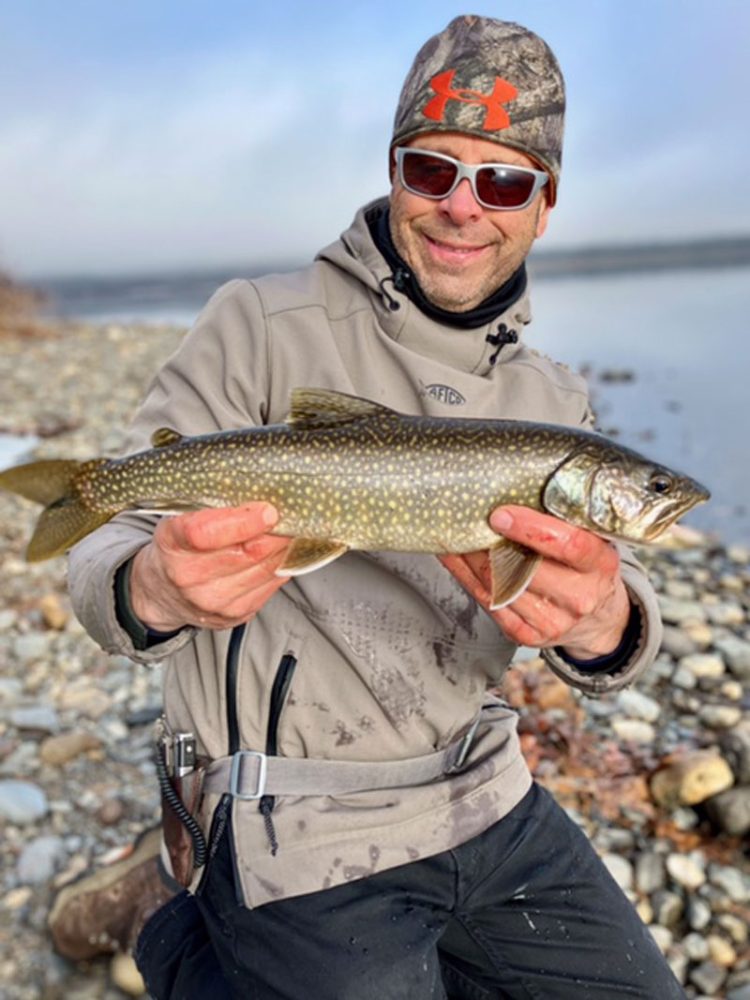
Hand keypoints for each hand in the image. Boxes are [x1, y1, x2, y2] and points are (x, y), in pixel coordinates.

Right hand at [129, 503, 291, 631]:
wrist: (163, 592)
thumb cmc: (177, 547)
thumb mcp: (180, 516)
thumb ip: (212, 504)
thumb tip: (258, 489)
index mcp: (173, 544)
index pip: (207, 533)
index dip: (243, 521)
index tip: (268, 510)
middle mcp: (189, 578)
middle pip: (249, 552)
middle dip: (276, 531)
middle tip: (289, 514)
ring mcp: (212, 601)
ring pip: (266, 568)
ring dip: (282, 547)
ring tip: (285, 530)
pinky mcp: (234, 614)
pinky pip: (271, 585)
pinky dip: (279, 565)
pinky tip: (277, 552)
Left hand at [440, 505, 630, 658]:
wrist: (599, 619)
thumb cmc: (588, 568)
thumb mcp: (593, 539)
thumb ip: (566, 519)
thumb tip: (516, 489)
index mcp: (600, 565)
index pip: (570, 545)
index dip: (532, 529)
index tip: (501, 515)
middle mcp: (579, 597)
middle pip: (526, 569)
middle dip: (490, 544)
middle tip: (467, 519)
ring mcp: (553, 622)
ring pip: (500, 586)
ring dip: (470, 558)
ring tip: (453, 533)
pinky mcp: (528, 635)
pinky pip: (488, 602)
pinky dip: (465, 576)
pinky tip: (454, 557)